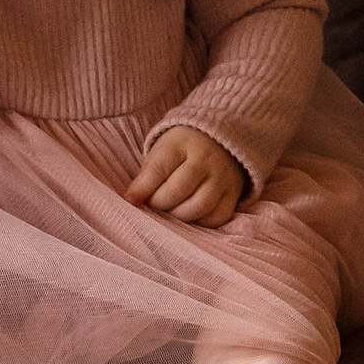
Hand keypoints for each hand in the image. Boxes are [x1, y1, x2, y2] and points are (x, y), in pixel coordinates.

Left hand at [125, 125, 244, 226]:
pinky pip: (217, 217)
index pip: (158, 169)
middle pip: (178, 190)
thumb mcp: (162, 152)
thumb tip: (132, 202)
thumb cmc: (181, 151)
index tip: (130, 201)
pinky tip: (191, 216)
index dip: (141, 189)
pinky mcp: (233, 194)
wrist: (221, 141)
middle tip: (154, 204)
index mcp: (181, 145)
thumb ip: (148, 176)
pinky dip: (200, 222)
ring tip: (171, 211)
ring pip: (199, 206)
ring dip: (178, 216)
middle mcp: (205, 159)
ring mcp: (222, 177)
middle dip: (159, 203)